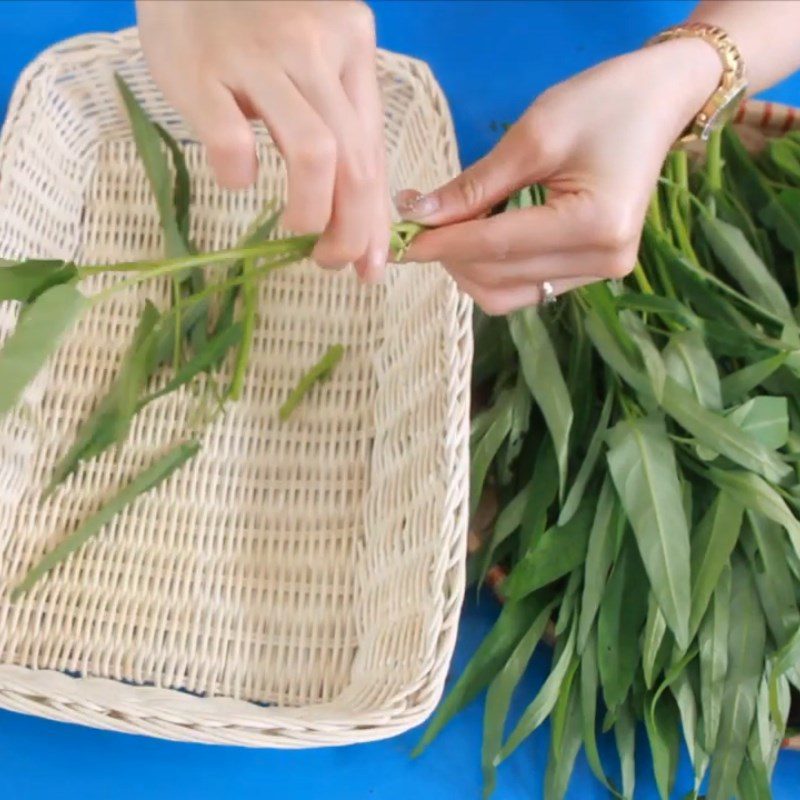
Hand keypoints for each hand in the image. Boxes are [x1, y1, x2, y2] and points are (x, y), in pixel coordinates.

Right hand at [136, 0, 389, 280]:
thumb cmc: (254, 24)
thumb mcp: (313, 60)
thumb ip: (340, 122)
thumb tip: (363, 212)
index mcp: (352, 43)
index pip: (374, 146)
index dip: (376, 215)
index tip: (371, 262)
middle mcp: (316, 45)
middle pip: (354, 158)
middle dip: (351, 228)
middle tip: (333, 261)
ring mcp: (259, 55)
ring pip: (313, 153)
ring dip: (311, 211)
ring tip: (296, 231)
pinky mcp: (203, 68)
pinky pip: (233, 140)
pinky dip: (240, 175)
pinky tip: (239, 181)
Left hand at [396, 39, 721, 314]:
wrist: (659, 102)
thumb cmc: (602, 103)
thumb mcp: (533, 136)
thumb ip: (474, 185)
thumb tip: (418, 216)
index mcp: (594, 224)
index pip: (496, 246)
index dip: (441, 244)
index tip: (398, 238)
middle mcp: (602, 261)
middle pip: (497, 278)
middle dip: (450, 255)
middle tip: (419, 220)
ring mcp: (601, 273)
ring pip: (507, 294)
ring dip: (467, 268)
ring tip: (448, 227)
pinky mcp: (592, 272)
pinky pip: (525, 287)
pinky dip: (491, 269)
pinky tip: (477, 237)